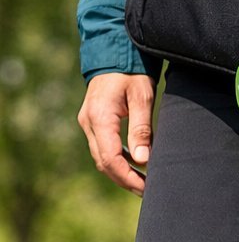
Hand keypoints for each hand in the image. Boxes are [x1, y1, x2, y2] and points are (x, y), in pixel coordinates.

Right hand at [77, 73, 154, 196]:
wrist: (114, 51)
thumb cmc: (131, 71)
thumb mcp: (142, 97)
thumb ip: (142, 129)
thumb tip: (143, 161)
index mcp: (99, 118)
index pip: (111, 159)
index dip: (129, 178)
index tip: (146, 188)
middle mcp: (88, 123)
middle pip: (104, 163)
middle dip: (125, 180)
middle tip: (148, 190)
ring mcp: (88, 122)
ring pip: (101, 158)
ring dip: (121, 172)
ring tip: (143, 182)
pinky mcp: (92, 122)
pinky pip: (102, 148)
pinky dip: (118, 160)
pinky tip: (135, 165)